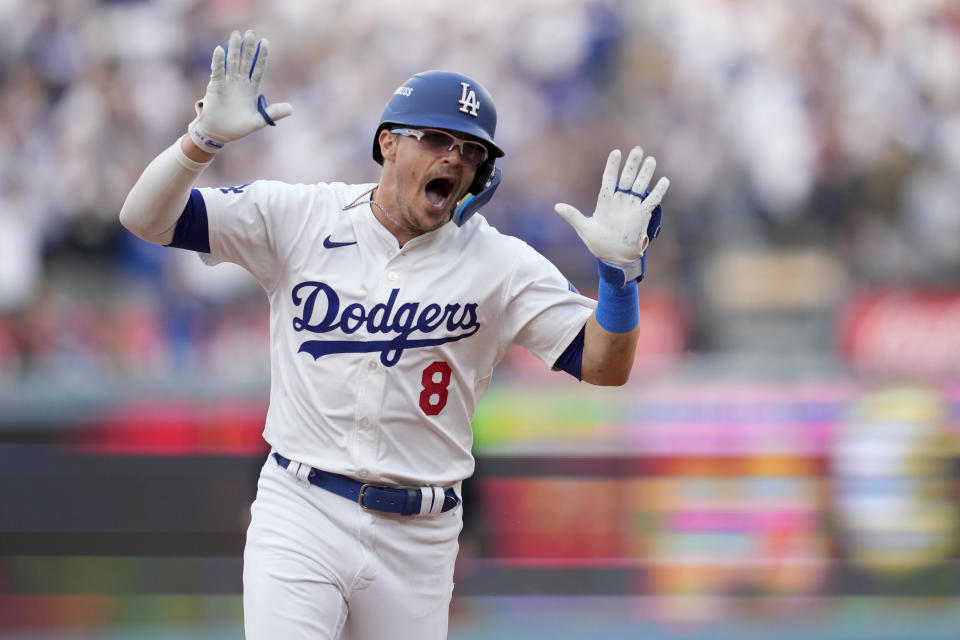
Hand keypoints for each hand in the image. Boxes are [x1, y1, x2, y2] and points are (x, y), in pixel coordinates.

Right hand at [187, 29, 292, 151]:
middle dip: (248, 47)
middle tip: (251, 32)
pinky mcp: (215, 86)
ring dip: (234, 49)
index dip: (262, 56)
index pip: (258, 68)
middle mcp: (239, 82)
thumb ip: (273, 112)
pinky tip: (220, 49)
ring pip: (232, 62)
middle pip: (245, 61)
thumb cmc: (238, 127)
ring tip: (237, 34)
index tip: (265, 42)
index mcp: (251, 89)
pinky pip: (217, 71)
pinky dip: (218, 61)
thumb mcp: (259, 120)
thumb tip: (291, 109)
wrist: (219, 134)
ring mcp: (227, 83)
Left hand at [554, 147, 668, 263]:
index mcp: (605, 200)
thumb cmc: (598, 243)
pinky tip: (664, 180)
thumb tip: (557, 206)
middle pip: (627, 178)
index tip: (616, 152)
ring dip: (646, 173)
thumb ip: (573, 216)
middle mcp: (620, 200)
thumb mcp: (584, 228)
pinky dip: (658, 191)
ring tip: (651, 160)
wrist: (614, 257)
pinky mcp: (642, 215)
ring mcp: (632, 206)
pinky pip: (652, 201)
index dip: (612, 166)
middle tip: (638, 149)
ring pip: (640, 186)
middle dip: (632, 164)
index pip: (609, 179)